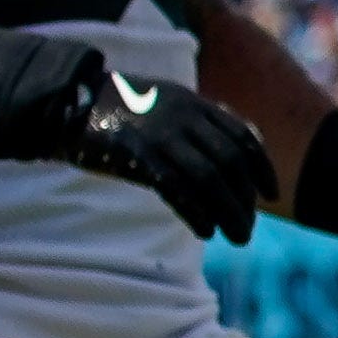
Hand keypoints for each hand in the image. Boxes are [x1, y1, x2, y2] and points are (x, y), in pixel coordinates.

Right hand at [56, 62, 277, 243]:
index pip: (242, 137)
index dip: (261, 168)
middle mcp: (183, 117)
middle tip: (248, 229)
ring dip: (228, 212)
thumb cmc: (116, 109)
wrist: (66, 100)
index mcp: (193, 104)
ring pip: (209, 178)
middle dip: (245, 199)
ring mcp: (160, 135)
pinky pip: (176, 188)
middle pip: (230, 162)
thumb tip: (226, 157)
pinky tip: (206, 231)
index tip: (271, 194)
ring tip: (236, 237)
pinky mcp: (137, 155)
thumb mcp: (165, 104)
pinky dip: (196, 212)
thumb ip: (196, 123)